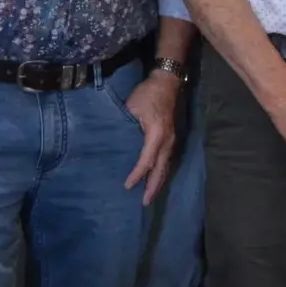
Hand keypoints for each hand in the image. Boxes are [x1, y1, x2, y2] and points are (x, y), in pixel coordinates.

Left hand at [121, 69, 181, 202]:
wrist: (166, 83)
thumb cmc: (147, 94)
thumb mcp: (131, 107)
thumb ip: (125, 125)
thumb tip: (114, 142)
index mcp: (157, 134)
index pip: (147, 160)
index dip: (138, 175)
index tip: (127, 186)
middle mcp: (167, 141)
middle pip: (161, 169)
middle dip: (153, 187)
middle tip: (144, 203)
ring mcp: (171, 140)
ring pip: (166, 166)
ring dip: (158, 182)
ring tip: (150, 196)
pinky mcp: (170, 139)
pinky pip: (166, 160)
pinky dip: (160, 172)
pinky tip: (155, 179)